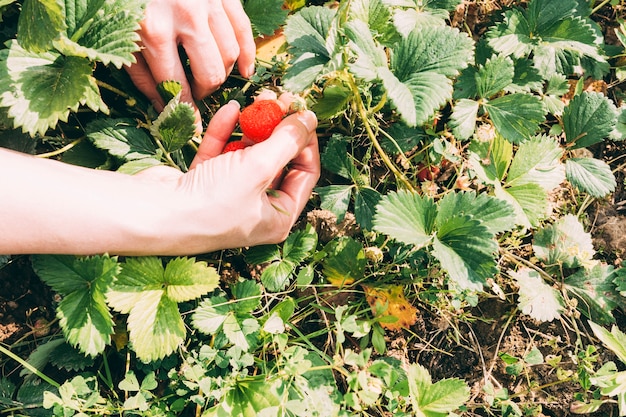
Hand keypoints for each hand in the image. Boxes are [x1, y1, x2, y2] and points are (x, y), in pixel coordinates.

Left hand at [125, 0, 255, 130]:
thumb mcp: (119, 36)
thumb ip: (141, 72)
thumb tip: (164, 107)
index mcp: (153, 30)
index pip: (175, 85)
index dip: (183, 111)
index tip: (188, 126)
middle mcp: (185, 17)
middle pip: (210, 74)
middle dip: (203, 91)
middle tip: (194, 92)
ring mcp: (208, 3)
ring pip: (229, 54)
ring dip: (221, 73)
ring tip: (206, 76)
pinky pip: (244, 29)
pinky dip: (247, 53)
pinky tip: (245, 70)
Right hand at [137, 99, 319, 254]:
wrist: (154, 212)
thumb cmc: (212, 201)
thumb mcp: (259, 168)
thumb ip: (287, 141)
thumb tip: (309, 119)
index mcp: (278, 217)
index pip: (305, 174)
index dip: (307, 142)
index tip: (302, 114)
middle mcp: (256, 209)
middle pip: (278, 161)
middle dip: (278, 129)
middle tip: (279, 99)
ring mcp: (230, 195)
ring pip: (249, 154)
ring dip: (253, 127)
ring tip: (257, 99)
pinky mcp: (205, 183)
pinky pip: (223, 153)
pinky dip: (226, 132)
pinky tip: (229, 109)